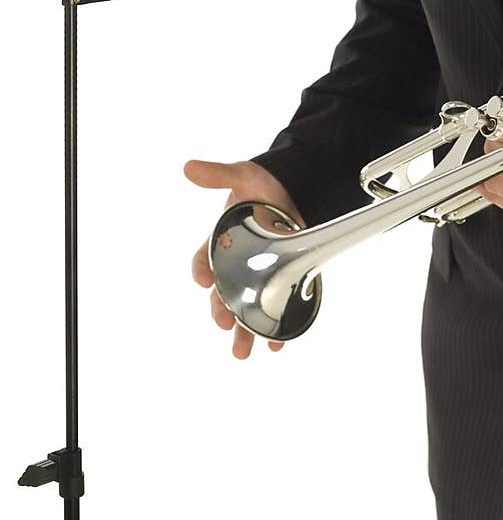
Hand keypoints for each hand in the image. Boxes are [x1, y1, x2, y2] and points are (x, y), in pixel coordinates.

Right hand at [185, 158, 305, 358]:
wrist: (296, 187)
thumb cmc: (263, 184)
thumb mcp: (242, 175)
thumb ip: (218, 174)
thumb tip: (189, 167)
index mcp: (221, 240)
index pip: (204, 260)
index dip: (201, 270)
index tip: (203, 279)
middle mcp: (237, 262)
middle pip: (223, 293)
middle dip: (221, 311)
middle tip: (223, 323)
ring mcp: (259, 273)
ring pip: (247, 308)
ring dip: (245, 331)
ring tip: (243, 352)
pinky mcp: (284, 279)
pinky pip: (277, 306)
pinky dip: (277, 327)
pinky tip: (278, 343)